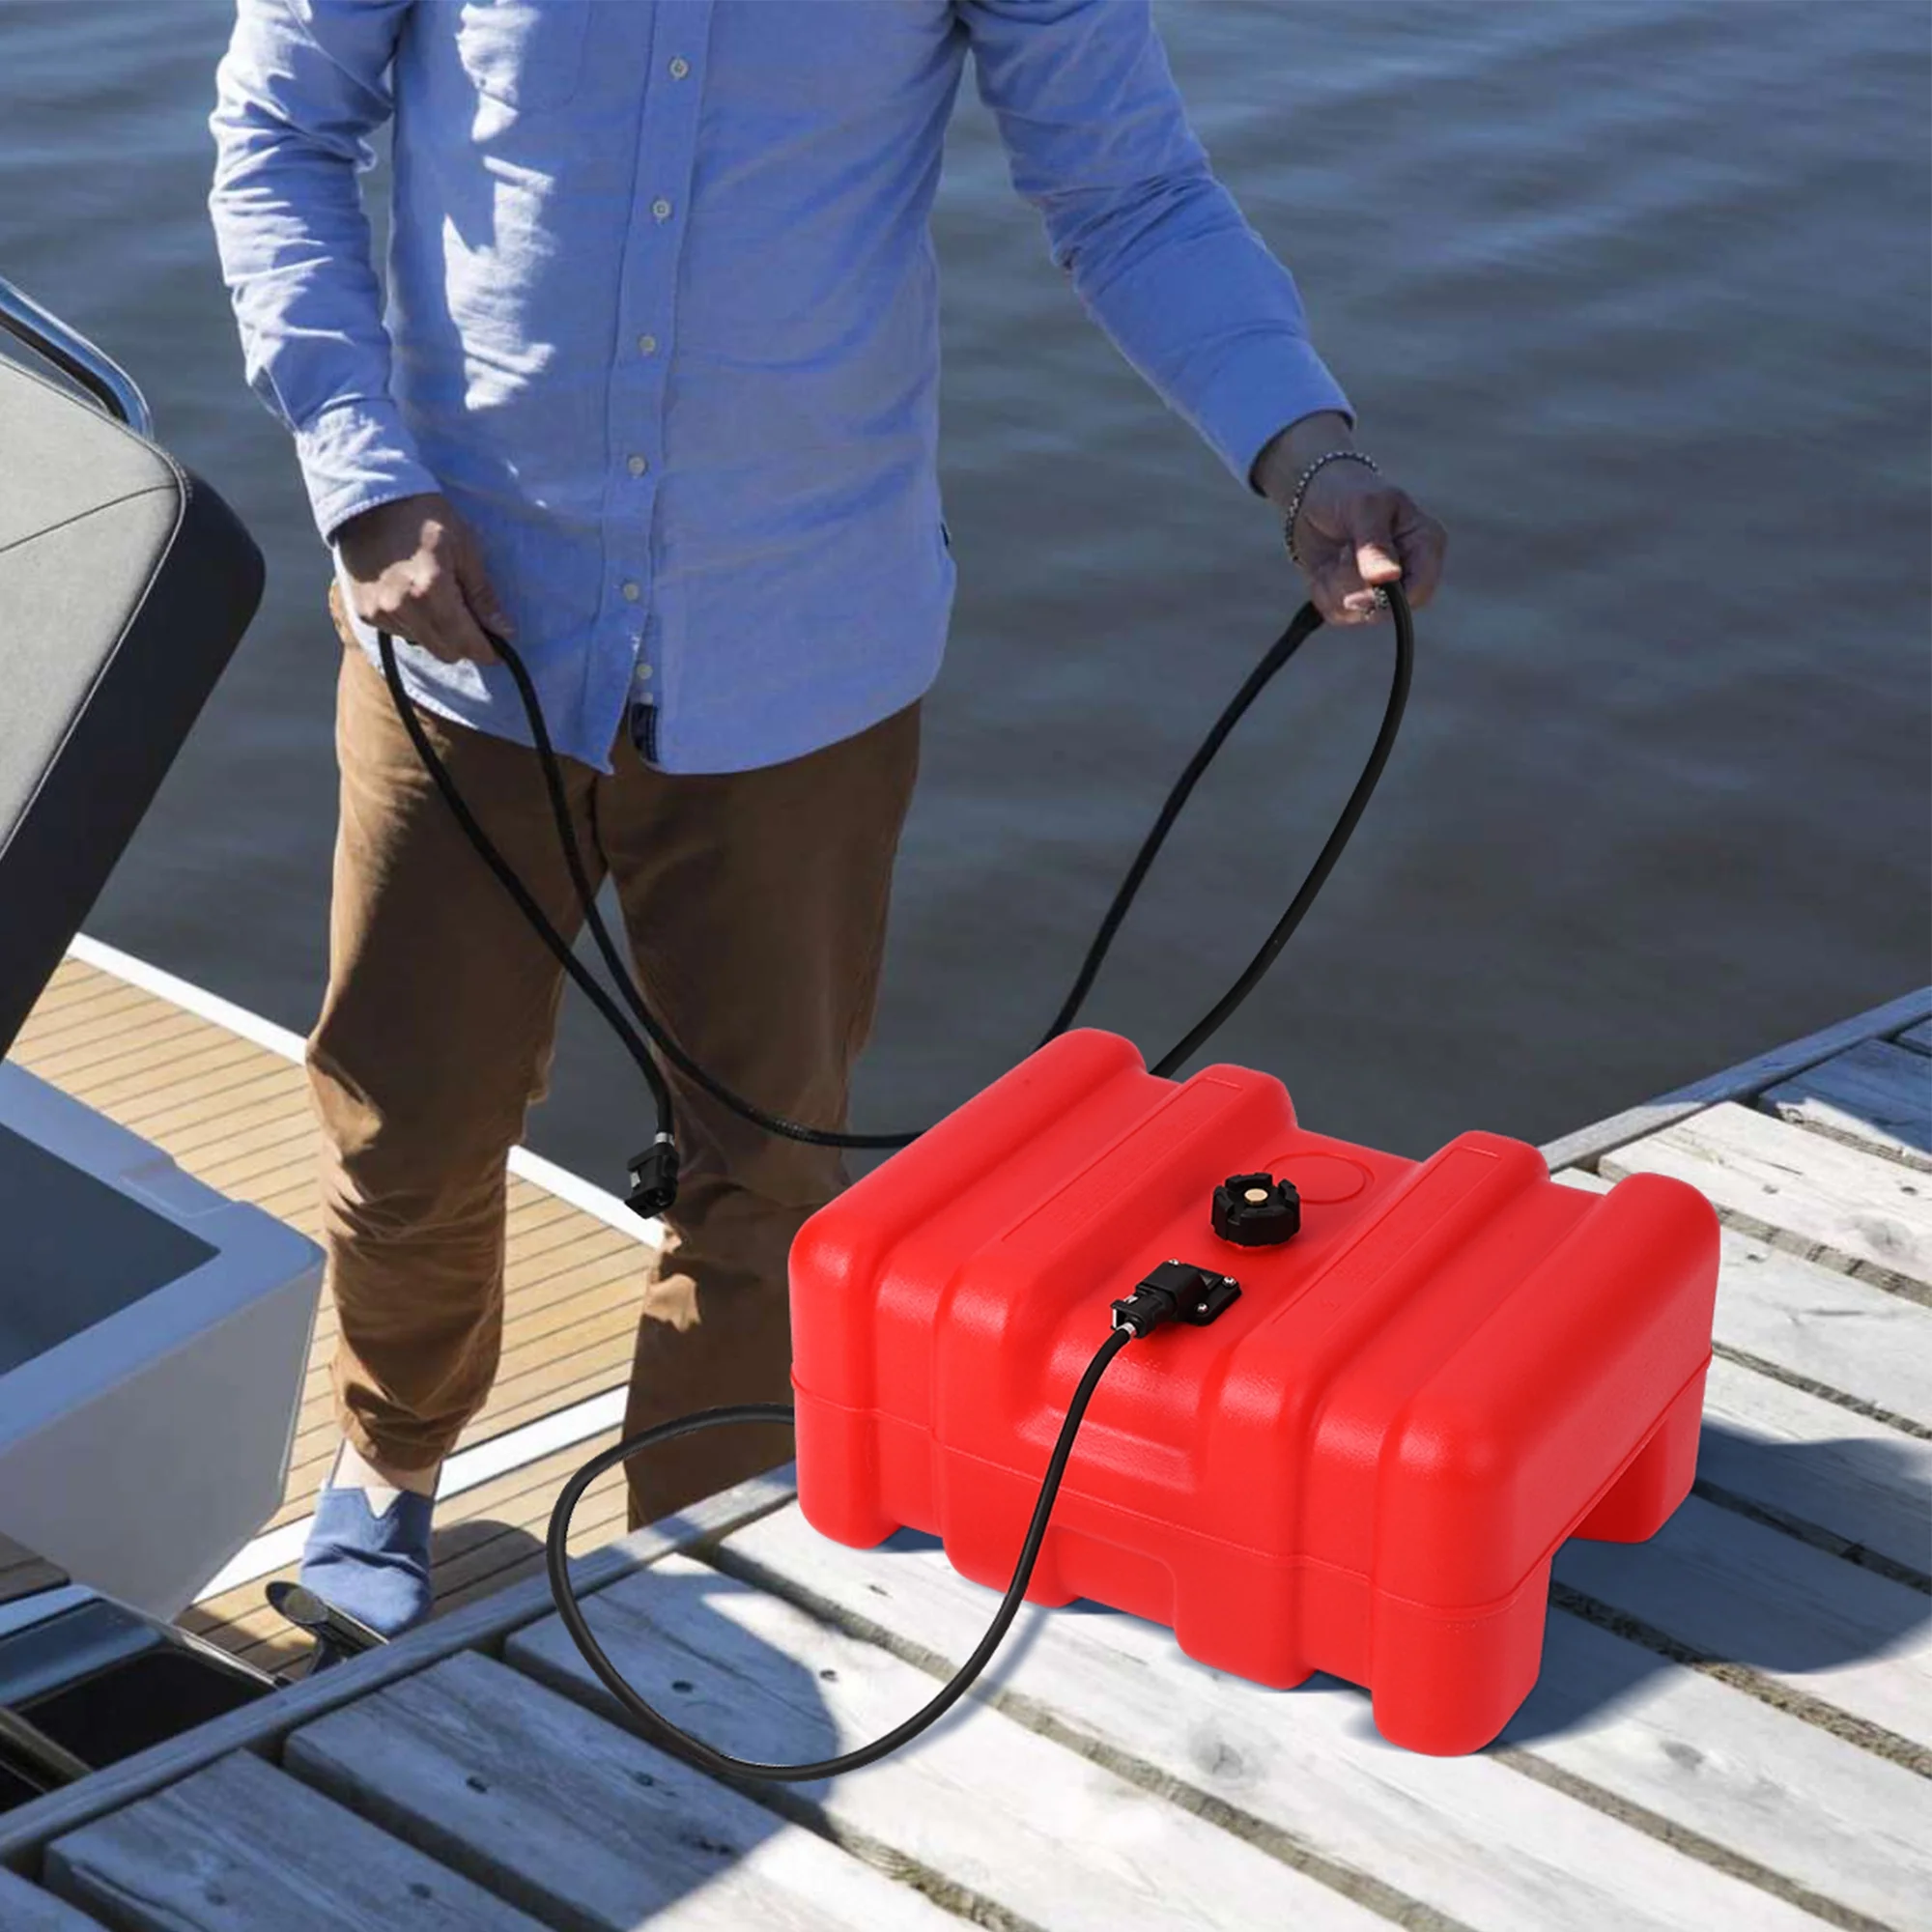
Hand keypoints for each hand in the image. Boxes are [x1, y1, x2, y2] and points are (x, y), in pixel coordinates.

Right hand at [334, 492, 511, 664]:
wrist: (369, 501)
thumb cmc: (424, 518)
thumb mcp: (465, 548)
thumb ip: (483, 595)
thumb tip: (505, 631)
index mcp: (431, 590)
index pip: (465, 642)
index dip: (486, 651)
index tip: (496, 650)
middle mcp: (402, 607)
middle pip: (445, 652)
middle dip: (463, 643)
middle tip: (470, 622)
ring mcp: (380, 612)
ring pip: (423, 643)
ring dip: (436, 632)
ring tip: (436, 600)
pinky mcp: (365, 613)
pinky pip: (399, 633)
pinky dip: (412, 623)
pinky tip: (411, 596)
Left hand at [1253, 413, 1447, 627]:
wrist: (1312, 495)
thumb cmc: (1348, 491)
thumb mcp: (1365, 507)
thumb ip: (1375, 545)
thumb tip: (1386, 578)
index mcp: (1425, 545)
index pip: (1421, 592)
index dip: (1393, 598)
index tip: (1365, 580)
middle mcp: (1407, 572)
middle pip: (1386, 610)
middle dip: (1354, 586)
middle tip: (1343, 552)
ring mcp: (1380, 589)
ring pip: (1356, 614)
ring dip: (1334, 586)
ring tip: (1336, 554)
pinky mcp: (1352, 599)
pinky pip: (1336, 613)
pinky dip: (1322, 591)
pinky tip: (1325, 566)